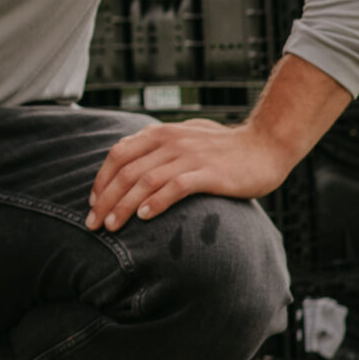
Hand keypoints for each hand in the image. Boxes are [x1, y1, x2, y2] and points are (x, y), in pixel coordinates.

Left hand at [85, 118, 297, 232]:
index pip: (118, 154)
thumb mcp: (186, 137)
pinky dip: (156, 202)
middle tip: (94, 224)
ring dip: (124, 205)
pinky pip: (176, 187)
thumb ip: (159, 146)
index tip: (92, 203)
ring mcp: (190, 156)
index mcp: (161, 133)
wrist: (266, 145)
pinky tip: (144, 217)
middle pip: (126, 171)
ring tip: (112, 226)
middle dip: (105, 200)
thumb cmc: (224, 148)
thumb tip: (130, 163)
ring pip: (145, 181)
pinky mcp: (209, 174)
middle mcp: (171, 142)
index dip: (101, 180)